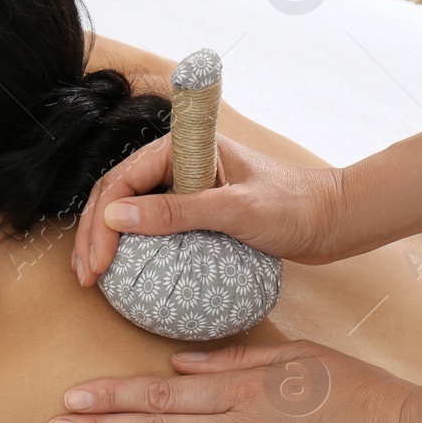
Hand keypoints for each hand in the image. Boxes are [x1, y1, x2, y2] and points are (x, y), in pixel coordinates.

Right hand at [71, 133, 343, 286]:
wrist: (335, 220)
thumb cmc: (294, 208)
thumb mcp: (234, 211)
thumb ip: (175, 211)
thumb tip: (114, 217)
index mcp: (181, 146)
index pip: (122, 181)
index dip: (99, 222)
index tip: (96, 262)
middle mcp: (176, 161)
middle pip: (116, 194)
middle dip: (92, 235)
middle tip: (86, 276)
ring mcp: (183, 185)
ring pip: (127, 210)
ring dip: (104, 241)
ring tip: (93, 275)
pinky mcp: (193, 208)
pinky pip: (150, 225)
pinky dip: (131, 248)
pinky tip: (123, 272)